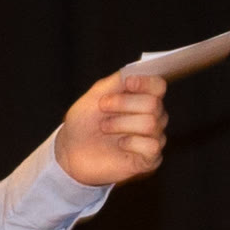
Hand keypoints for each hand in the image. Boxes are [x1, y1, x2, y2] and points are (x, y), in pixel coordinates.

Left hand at [54, 70, 166, 186]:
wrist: (70, 151)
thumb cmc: (84, 122)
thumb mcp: (95, 95)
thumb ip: (117, 81)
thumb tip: (136, 69)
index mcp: (142, 98)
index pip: (158, 86)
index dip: (146, 82)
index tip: (128, 83)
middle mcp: (153, 116)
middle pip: (153, 104)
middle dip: (124, 104)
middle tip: (102, 108)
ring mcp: (153, 138)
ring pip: (151, 123)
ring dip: (121, 124)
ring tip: (105, 128)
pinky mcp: (150, 159)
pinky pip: (152, 146)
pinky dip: (131, 143)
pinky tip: (120, 144)